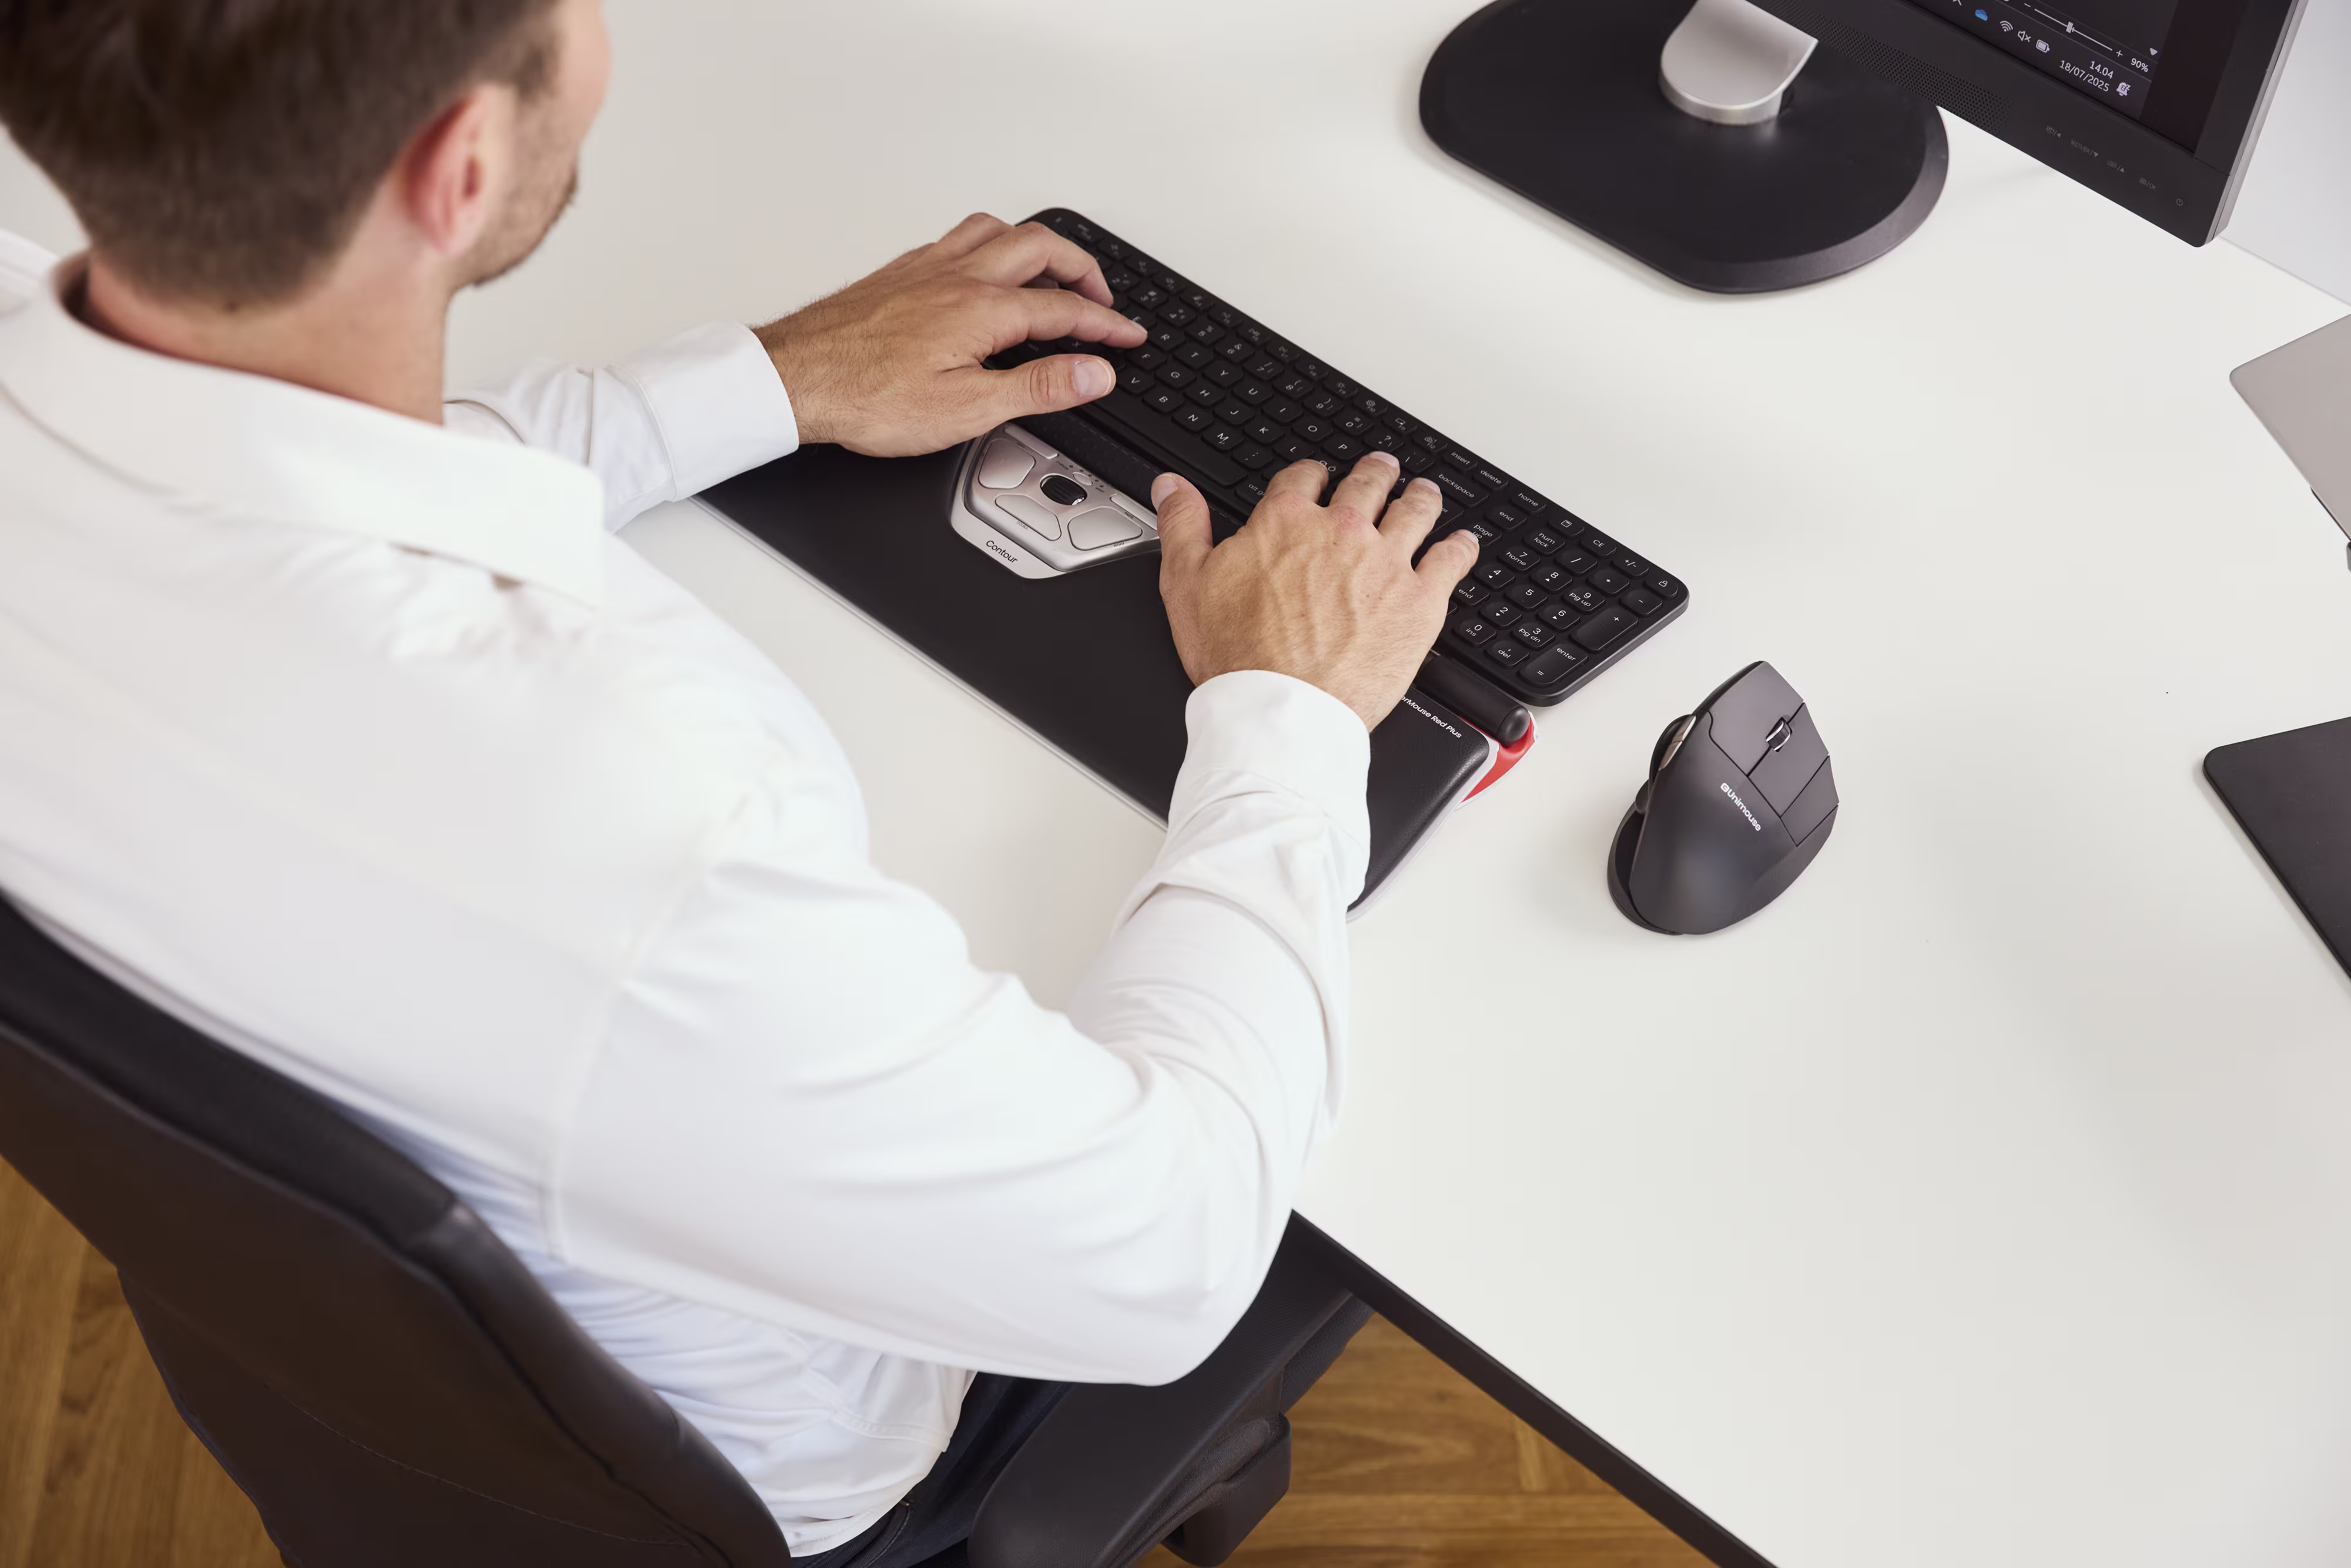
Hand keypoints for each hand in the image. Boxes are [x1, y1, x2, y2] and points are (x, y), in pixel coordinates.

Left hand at [753, 213, 1145, 456]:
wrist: (795, 379)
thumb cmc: (867, 397)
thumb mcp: (968, 409)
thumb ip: (1038, 387)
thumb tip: (1094, 372)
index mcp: (982, 310)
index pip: (1064, 309)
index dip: (1106, 324)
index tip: (1129, 337)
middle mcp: (957, 276)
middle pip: (1039, 248)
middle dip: (1082, 269)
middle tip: (1101, 298)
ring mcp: (926, 268)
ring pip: (997, 230)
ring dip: (1037, 244)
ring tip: (1054, 269)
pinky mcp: (900, 273)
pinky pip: (958, 237)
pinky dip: (990, 244)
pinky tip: (984, 265)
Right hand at [1155, 452, 1482, 730]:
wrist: (1282, 711)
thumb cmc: (1236, 658)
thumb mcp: (1186, 584)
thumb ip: (1182, 526)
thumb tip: (1172, 488)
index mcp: (1286, 523)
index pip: (1305, 478)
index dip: (1312, 475)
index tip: (1318, 480)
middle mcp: (1342, 532)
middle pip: (1367, 485)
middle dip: (1375, 473)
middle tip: (1381, 470)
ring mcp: (1386, 564)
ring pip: (1415, 510)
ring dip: (1421, 496)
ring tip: (1424, 493)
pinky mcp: (1420, 601)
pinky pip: (1452, 560)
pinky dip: (1460, 546)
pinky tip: (1463, 543)